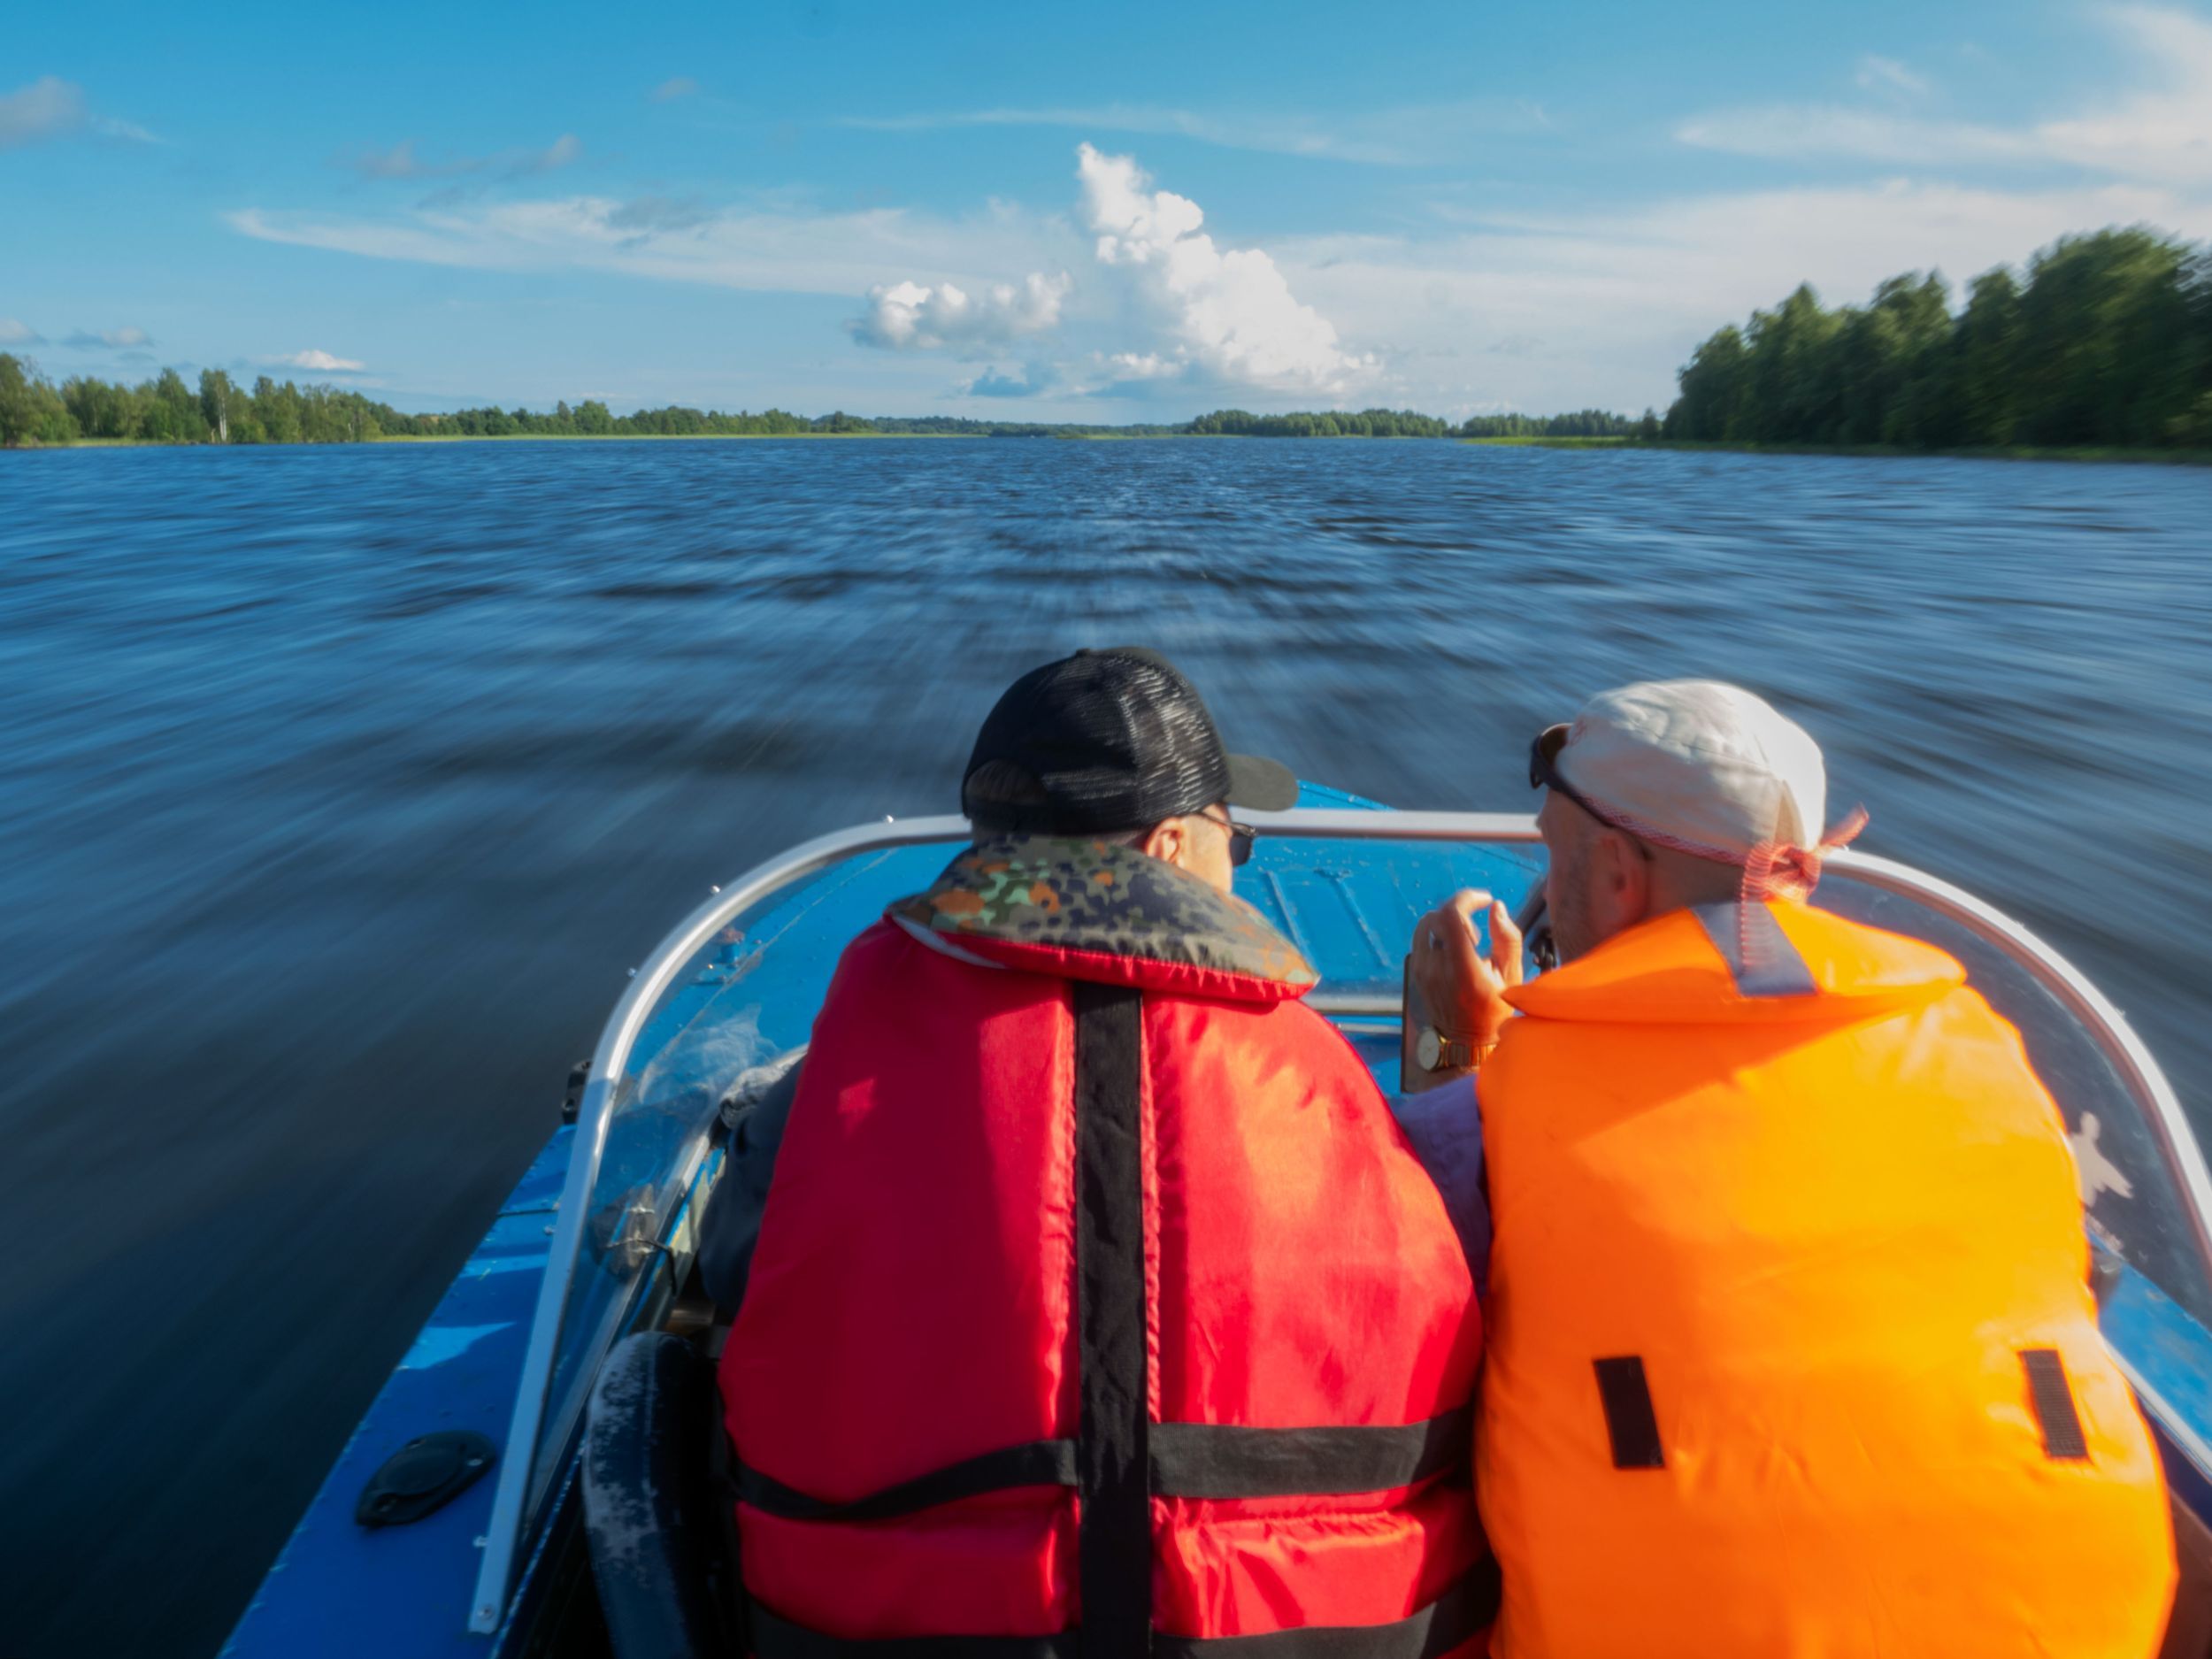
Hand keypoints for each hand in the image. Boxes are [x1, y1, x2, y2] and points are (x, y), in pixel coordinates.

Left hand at [1412, 889, 1523, 1053]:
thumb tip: (1496, 908)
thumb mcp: (1511, 976)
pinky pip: (1421, 939)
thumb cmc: (1494, 1009)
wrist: (1466, 1041)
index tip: (1485, 900)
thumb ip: (1507, 938)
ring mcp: (1421, 971)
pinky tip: (1455, 949)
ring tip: (1467, 941)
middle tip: (1479, 931)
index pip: (1451, 917)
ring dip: (1447, 922)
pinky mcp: (1415, 972)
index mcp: (1463, 969)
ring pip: (1425, 925)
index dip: (1467, 899)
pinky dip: (1438, 934)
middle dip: (1460, 912)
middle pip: (1437, 917)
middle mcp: (1436, 968)